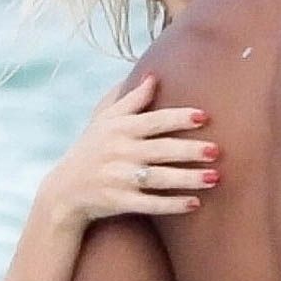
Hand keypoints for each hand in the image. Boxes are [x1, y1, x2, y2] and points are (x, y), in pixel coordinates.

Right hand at [41, 74, 219, 226]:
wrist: (64, 192)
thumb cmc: (91, 150)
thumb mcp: (104, 121)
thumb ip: (131, 100)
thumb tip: (153, 75)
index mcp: (119, 129)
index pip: (153, 121)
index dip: (178, 118)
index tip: (204, 116)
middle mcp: (119, 152)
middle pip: (160, 149)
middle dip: (189, 150)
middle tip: (217, 150)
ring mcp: (118, 178)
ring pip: (158, 178)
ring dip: (187, 179)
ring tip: (215, 177)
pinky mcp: (118, 202)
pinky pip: (150, 203)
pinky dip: (172, 204)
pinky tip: (195, 204)